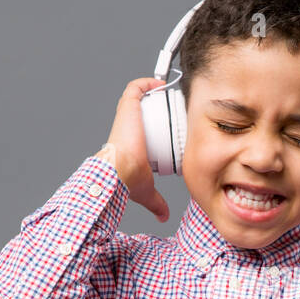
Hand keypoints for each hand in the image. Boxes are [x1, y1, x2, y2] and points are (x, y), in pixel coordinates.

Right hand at [97, 77, 171, 222]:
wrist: (120, 170)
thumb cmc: (127, 179)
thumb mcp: (146, 190)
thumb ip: (155, 203)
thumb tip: (163, 216)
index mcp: (130, 141)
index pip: (144, 127)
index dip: (159, 123)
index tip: (176, 123)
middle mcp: (127, 125)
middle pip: (145, 110)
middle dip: (161, 105)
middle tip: (179, 107)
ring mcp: (126, 114)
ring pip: (140, 96)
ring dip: (154, 90)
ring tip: (173, 93)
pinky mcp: (127, 106)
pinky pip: (136, 87)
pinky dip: (148, 82)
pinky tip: (162, 84)